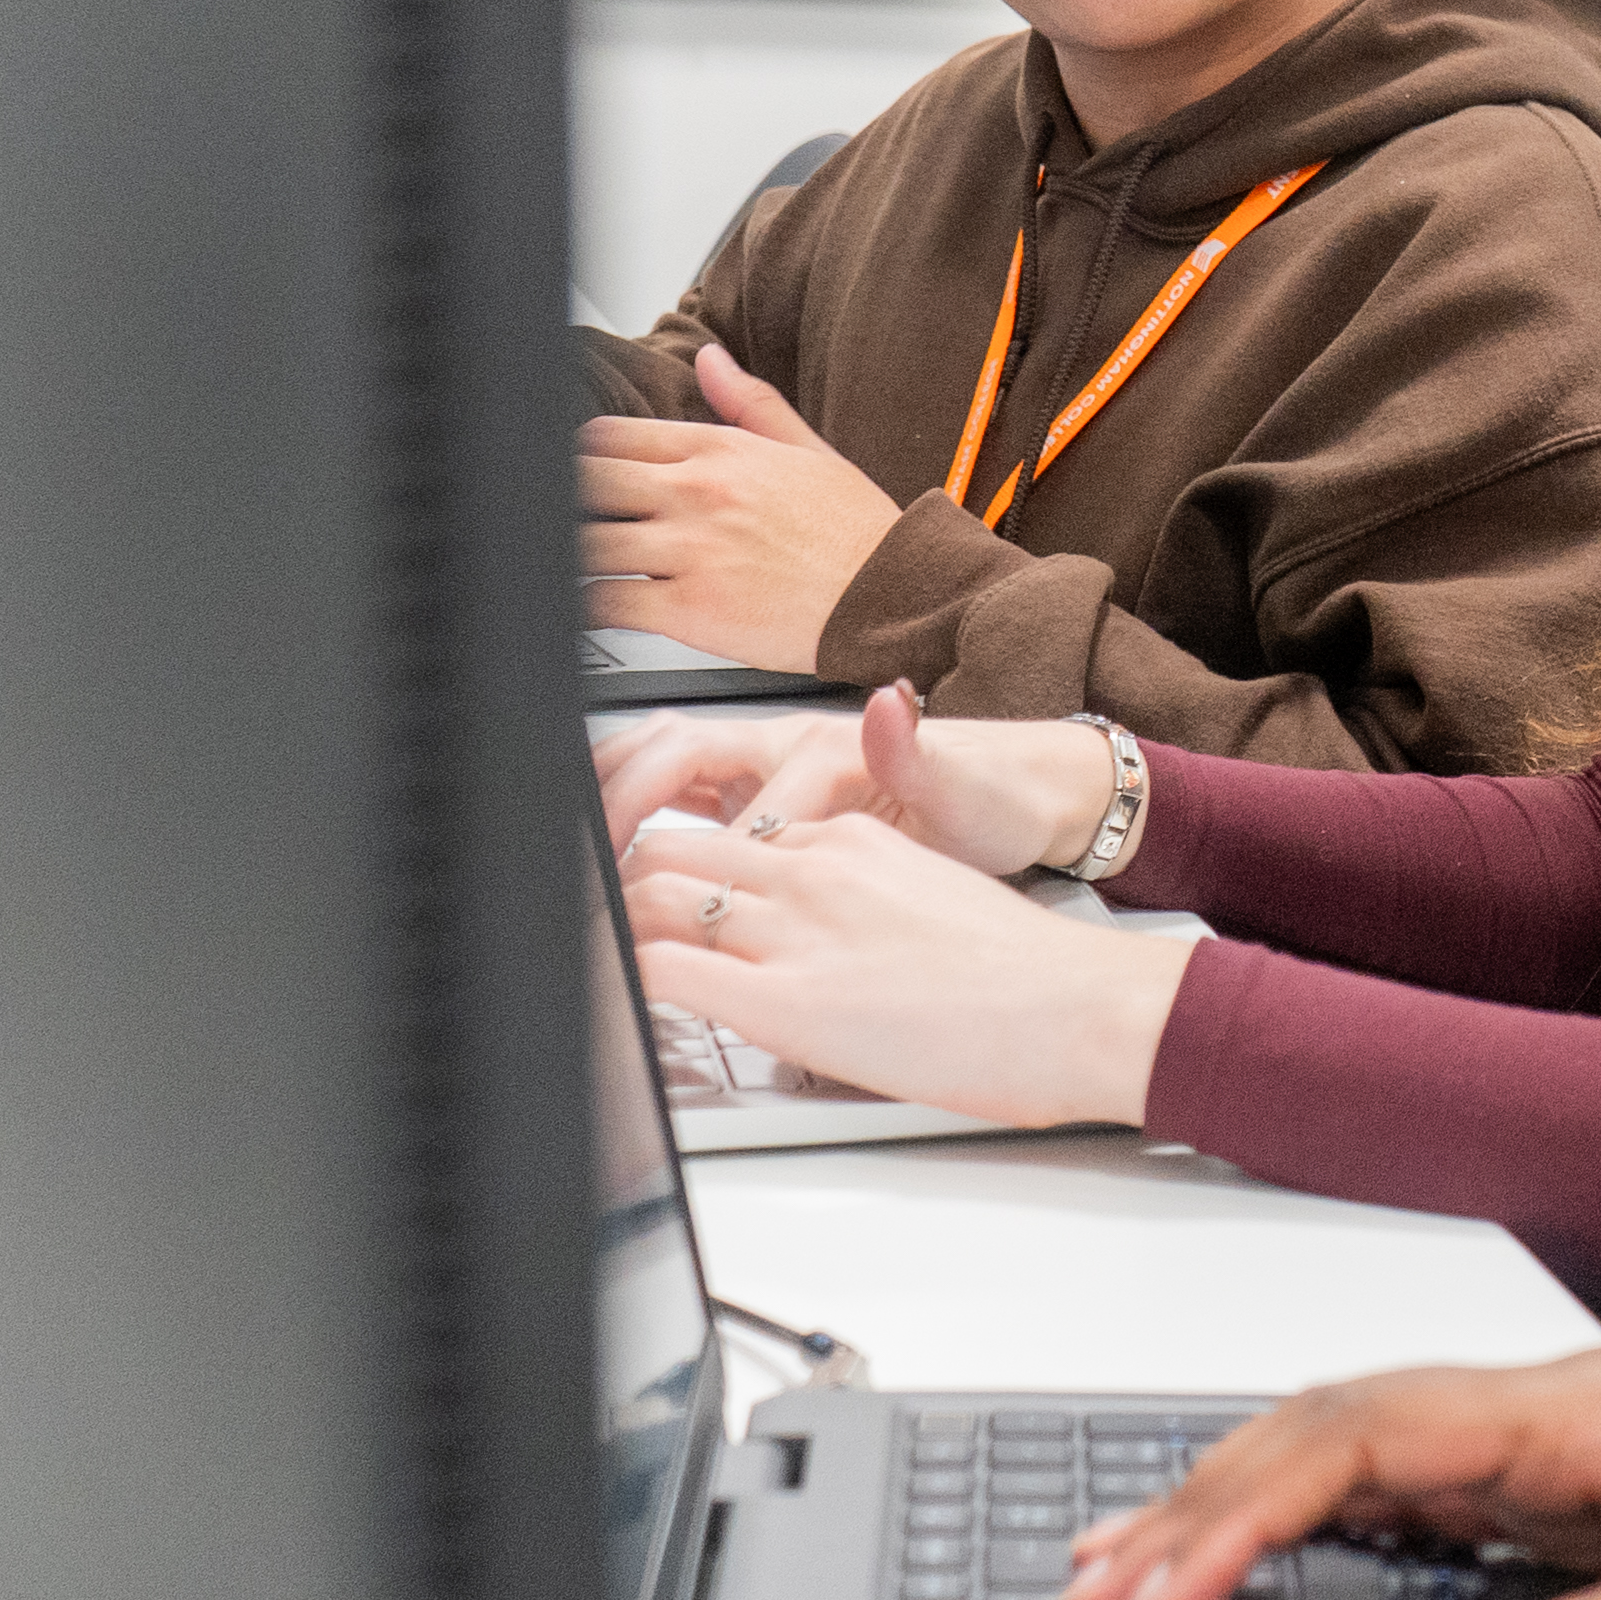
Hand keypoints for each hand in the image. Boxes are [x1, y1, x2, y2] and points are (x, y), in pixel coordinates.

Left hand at [579, 344, 909, 671]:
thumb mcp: (809, 451)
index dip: (578, 456)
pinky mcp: (689, 608)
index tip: (574, 477)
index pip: (607, 436)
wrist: (894, 595)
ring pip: (584, 542)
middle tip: (558, 521)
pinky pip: (605, 601)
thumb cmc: (857, 532)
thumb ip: (749, 402)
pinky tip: (587, 607)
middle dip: (562, 502)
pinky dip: (584, 607)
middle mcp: (698, 493)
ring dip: (567, 556)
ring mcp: (690, 550)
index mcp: (720, 451)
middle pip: (583, 481)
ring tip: (563, 566)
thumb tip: (709, 358)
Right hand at [595, 682, 1118, 877]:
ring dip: (614, 791)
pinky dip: (634, 811)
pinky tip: (609, 853)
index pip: (745, 796)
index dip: (708, 844)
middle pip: (677, 747)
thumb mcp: (971, 791)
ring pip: (664, 759)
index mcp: (831, 748)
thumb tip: (887, 702)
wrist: (1022, 794)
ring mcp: (768, 763)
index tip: (681, 897)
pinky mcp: (758, 785)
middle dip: (624, 793)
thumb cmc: (995, 799)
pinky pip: (679, 789)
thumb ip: (921, 757)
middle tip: (593, 860)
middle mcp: (789, 745)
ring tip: (577, 851)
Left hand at [620, 808, 1190, 1125]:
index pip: (731, 835)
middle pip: (673, 850)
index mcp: (853, 842)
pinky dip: (619, 977)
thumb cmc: (1028, 977)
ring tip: (586, 956)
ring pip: (653, 893)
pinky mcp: (785, 999)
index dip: (675, 867)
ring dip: (609, 921)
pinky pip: (663, 969)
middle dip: (618, 883)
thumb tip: (842, 941)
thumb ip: (869, 897)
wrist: (1080, 1006)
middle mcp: (814, 870)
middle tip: (593, 921)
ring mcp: (797, 929)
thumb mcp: (939, 896)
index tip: (654, 898)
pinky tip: (607, 998)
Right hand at [1054, 1341, 1600, 1599]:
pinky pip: (1426, 1495)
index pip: (1379, 1425)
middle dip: (1204, 1504)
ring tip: (1128, 1578)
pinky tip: (1262, 1571)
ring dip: (1247, 1509)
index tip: (1156, 1584)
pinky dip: (1323, 1528)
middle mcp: (1570, 1410)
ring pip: (1372, 1456)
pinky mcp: (1592, 1494)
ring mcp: (1574, 1447)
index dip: (1249, 1501)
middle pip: (1343, 1429)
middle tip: (1090, 1593)